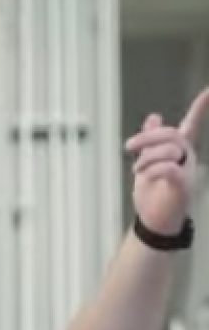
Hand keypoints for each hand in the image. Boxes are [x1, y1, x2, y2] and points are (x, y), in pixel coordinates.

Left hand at [125, 87, 208, 235]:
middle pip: (172, 134)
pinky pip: (170, 168)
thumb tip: (153, 117)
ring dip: (146, 158)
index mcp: (179, 150)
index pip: (191, 124)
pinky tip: (146, 176)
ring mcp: (187, 171)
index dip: (201, 107)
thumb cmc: (153, 195)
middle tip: (128, 147)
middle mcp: (187, 157)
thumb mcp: (148, 163)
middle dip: (147, 138)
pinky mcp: (183, 185)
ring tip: (137, 171)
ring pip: (169, 149)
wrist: (154, 222)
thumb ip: (151, 141)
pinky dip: (153, 170)